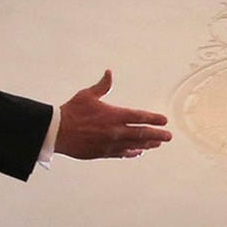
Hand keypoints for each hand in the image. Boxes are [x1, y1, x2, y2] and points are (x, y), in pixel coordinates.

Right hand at [54, 71, 170, 159]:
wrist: (58, 132)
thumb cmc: (71, 112)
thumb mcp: (87, 95)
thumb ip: (102, 85)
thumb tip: (109, 73)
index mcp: (114, 115)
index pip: (139, 117)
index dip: (153, 118)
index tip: (164, 120)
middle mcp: (115, 131)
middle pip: (142, 134)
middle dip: (157, 135)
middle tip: (168, 136)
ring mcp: (110, 144)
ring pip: (134, 145)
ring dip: (147, 144)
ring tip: (157, 144)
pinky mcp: (103, 153)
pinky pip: (122, 154)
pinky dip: (132, 153)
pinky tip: (138, 152)